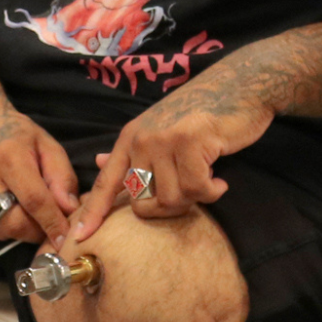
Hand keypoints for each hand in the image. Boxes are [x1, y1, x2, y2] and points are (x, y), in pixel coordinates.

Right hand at [0, 108, 80, 246]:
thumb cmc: (14, 134)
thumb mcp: (47, 146)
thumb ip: (62, 177)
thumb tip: (70, 210)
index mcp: (8, 156)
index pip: (34, 201)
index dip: (52, 224)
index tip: (65, 239)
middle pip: (13, 224)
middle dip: (35, 233)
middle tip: (45, 227)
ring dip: (16, 231)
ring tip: (22, 212)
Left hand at [72, 86, 272, 241]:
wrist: (240, 85)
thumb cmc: (202, 113)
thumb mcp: (161, 129)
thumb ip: (133, 151)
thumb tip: (99, 161)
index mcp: (130, 138)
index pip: (106, 182)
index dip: (93, 211)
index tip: (81, 235)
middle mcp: (142, 139)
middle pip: (142, 201)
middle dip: (168, 208)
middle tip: (191, 194)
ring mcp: (164, 140)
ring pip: (170, 199)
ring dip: (195, 199)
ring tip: (208, 180)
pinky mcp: (190, 142)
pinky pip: (196, 189)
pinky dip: (212, 192)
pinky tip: (220, 181)